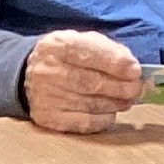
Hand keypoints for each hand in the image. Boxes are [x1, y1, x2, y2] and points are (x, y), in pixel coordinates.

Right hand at [23, 31, 143, 132]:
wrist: (27, 74)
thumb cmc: (66, 56)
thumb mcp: (82, 41)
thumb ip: (107, 50)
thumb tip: (131, 68)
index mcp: (59, 46)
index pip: (89, 54)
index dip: (115, 64)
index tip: (135, 71)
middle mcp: (48, 71)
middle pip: (90, 83)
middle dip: (120, 87)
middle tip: (136, 89)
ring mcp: (46, 97)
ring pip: (88, 104)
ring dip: (114, 104)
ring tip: (127, 101)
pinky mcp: (47, 117)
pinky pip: (80, 123)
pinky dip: (101, 120)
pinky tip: (110, 114)